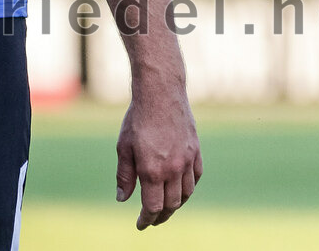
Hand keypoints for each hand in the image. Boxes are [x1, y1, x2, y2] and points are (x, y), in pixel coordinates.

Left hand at [115, 84, 201, 228]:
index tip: (140, 225)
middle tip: (152, 219)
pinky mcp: (196, 152)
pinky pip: (195, 178)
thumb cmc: (138, 118)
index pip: (153, 207)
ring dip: (175, 204)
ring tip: (166, 207)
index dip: (146, 219)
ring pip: (186, 194)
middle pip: (171, 205)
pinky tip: (180, 189)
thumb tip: (123, 199)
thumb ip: (125, 175)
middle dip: (161, 216)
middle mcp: (173, 170)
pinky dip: (188, 188)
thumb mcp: (124, 146)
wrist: (160, 93)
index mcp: (152, 170)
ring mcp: (188, 161)